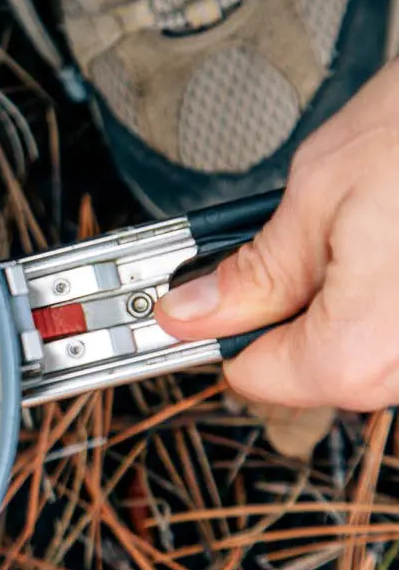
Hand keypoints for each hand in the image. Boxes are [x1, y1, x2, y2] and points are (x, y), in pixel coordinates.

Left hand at [156, 57, 398, 411]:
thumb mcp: (318, 192)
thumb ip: (253, 271)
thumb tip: (191, 312)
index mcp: (362, 351)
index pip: (255, 377)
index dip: (223, 325)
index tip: (211, 288)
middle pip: (313, 368)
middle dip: (289, 308)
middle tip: (298, 237)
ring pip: (361, 347)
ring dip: (343, 297)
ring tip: (361, 229)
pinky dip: (385, 291)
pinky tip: (391, 238)